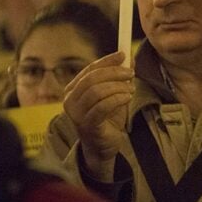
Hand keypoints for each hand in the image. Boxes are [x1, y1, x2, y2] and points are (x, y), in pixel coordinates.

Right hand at [63, 51, 133, 180]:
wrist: (103, 147)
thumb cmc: (107, 119)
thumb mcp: (114, 94)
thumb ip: (119, 77)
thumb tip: (129, 58)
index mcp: (73, 89)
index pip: (90, 69)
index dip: (107, 61)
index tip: (123, 55)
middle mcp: (70, 100)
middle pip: (92, 78)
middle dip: (114, 72)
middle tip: (131, 73)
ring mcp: (76, 114)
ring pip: (97, 91)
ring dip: (118, 87)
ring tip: (131, 89)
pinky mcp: (86, 125)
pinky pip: (102, 107)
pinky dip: (117, 99)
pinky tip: (127, 97)